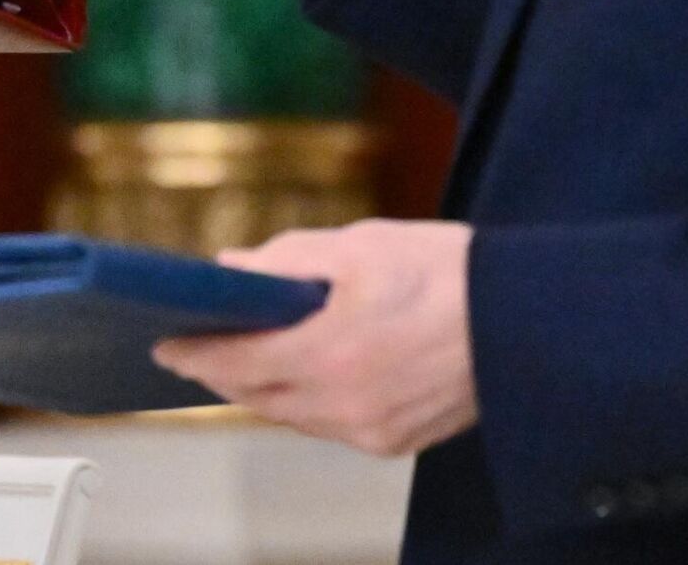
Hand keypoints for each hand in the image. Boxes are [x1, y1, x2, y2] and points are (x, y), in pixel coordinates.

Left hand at [155, 220, 477, 456]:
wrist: (523, 316)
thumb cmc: (441, 270)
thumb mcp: (355, 245)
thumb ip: (284, 260)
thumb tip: (230, 269)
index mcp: (330, 354)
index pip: (238, 363)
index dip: (194, 354)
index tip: (164, 344)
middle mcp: (347, 406)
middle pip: (259, 396)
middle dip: (220, 373)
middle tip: (190, 349)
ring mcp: (373, 431)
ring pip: (292, 416)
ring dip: (260, 388)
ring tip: (236, 358)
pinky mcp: (397, 441)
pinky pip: (329, 425)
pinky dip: (303, 401)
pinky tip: (295, 373)